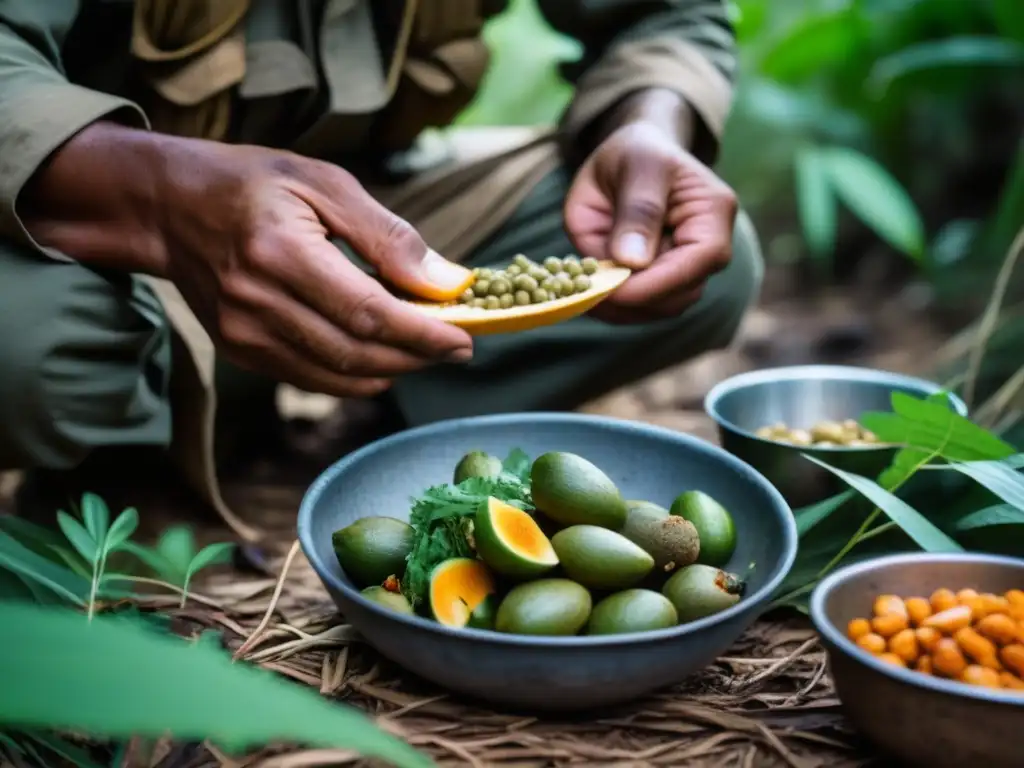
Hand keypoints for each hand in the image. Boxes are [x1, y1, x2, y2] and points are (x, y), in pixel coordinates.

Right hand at [155, 143, 473, 395]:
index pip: (367, 313)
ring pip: (338, 376)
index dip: (422, 335)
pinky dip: (356, 373)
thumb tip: (446, 282)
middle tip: (456, 346)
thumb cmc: (252, 184)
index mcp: (281, 252)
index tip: (465, 339)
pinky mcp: (242, 353)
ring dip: (392, 369)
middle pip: (356, 353)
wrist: (168, 208)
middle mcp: (257, 303)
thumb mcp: (324, 182)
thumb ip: (387, 236)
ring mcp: (245, 335)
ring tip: (424, 348)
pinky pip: (313, 379)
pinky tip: (380, 352)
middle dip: (416, 357)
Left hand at [564, 121, 737, 323]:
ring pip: (661, 309)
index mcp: (712, 212)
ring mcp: (688, 268)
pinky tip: (589, 291)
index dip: (654, 283)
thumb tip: (632, 263)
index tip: (609, 288)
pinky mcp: (664, 282)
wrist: (632, 156)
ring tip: (582, 291)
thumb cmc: (636, 152)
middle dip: (632, 300)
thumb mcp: (635, 166)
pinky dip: (615, 308)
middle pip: (680, 295)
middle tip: (584, 292)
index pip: (698, 260)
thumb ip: (636, 211)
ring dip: (620, 309)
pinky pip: (644, 309)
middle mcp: (709, 247)